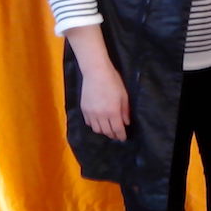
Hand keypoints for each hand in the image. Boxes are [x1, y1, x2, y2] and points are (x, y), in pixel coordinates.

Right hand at [65, 24, 130, 140]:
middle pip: (106, 131)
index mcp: (113, 111)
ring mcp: (91, 113)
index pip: (117, 129)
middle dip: (113, 135)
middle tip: (117, 135)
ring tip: (108, 129)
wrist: (95, 72)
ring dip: (103, 131)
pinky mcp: (84, 109)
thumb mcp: (124, 95)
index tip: (123, 138)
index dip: (121, 136)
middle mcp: (101, 115)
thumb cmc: (113, 81)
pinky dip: (94, 125)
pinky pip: (88, 123)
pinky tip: (98, 122)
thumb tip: (126, 122)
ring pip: (96, 129)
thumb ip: (125, 111)